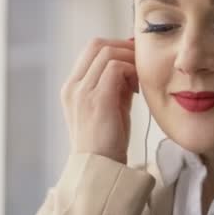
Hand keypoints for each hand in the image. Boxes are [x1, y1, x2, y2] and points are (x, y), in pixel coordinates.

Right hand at [60, 38, 137, 163]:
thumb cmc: (108, 142)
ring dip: (130, 59)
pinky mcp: (96, 99)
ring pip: (107, 53)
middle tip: (141, 60)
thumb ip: (117, 84)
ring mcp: (82, 92)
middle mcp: (72, 86)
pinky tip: (138, 89)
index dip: (116, 47)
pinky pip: (115, 68)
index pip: (92, 50)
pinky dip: (131, 71)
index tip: (134, 58)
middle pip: (97, 44)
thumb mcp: (110, 107)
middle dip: (123, 47)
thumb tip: (131, 62)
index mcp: (72, 87)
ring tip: (140, 77)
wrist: (100, 169)